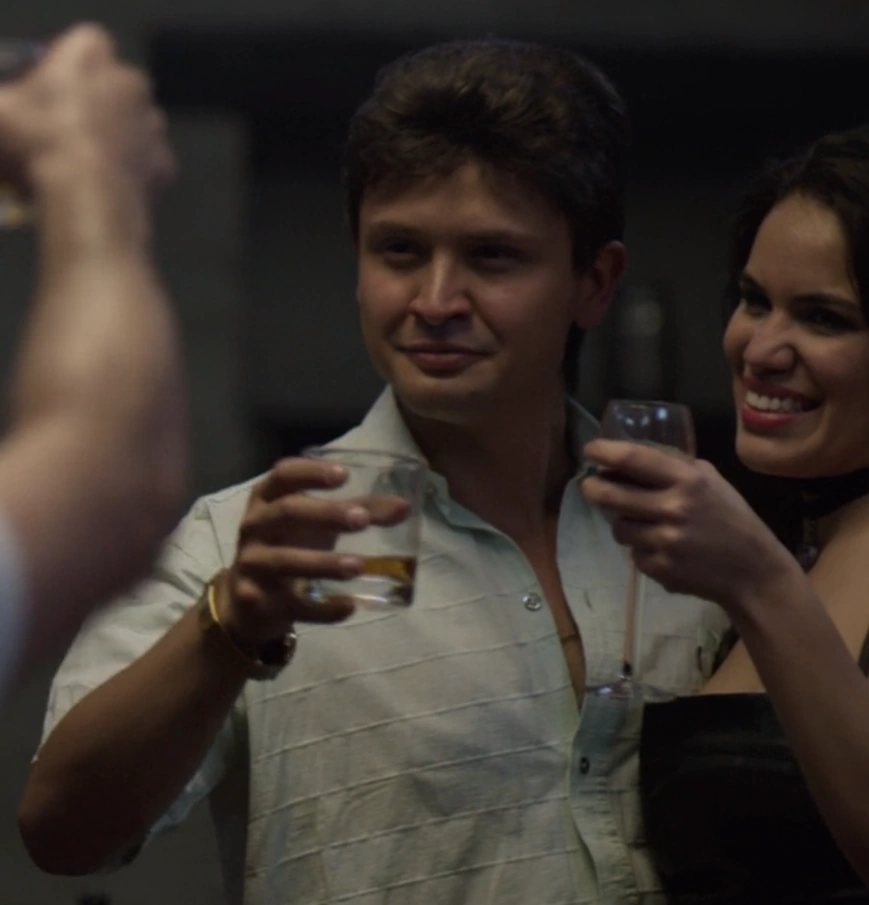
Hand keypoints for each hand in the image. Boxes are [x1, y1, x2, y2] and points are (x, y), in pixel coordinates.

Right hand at [0, 24, 174, 195]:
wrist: (87, 197)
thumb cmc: (38, 140)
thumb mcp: (0, 111)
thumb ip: (9, 101)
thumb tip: (10, 108)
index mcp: (90, 53)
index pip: (85, 45)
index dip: (68, 67)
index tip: (52, 91)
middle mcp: (131, 81)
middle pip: (114, 86)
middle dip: (98, 102)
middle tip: (70, 130)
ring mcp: (155, 124)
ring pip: (136, 124)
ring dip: (119, 137)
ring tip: (91, 162)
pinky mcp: (167, 163)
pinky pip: (148, 163)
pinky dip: (134, 172)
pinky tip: (111, 185)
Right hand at [217, 457, 408, 646]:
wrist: (248, 600)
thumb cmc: (290, 545)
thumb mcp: (317, 524)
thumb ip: (359, 511)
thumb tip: (404, 508)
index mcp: (267, 499)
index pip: (283, 475)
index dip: (311, 472)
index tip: (343, 474)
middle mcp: (254, 527)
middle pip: (287, 513)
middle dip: (325, 514)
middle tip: (362, 520)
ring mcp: (252, 564)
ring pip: (285, 560)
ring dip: (323, 563)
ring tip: (359, 566)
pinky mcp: (256, 600)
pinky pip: (293, 604)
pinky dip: (322, 608)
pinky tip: (348, 607)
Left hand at [580, 438, 796, 611]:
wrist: (752, 571)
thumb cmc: (731, 520)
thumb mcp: (712, 482)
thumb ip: (676, 467)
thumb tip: (631, 458)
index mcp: (688, 481)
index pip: (634, 459)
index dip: (605, 452)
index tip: (590, 449)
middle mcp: (673, 509)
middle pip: (612, 495)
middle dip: (593, 489)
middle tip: (589, 486)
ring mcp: (664, 541)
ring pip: (619, 527)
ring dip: (624, 523)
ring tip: (643, 523)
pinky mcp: (659, 568)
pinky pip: (633, 554)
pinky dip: (642, 550)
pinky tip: (663, 549)